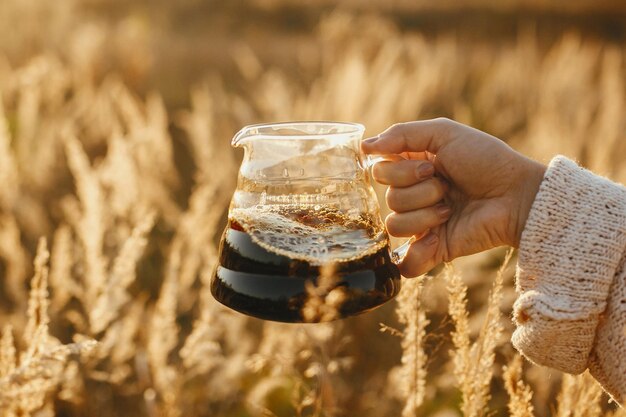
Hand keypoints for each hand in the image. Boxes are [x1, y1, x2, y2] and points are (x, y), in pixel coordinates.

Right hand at [362, 118, 545, 276]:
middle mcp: (414, 196)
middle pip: (387, 198)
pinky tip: (435, 239)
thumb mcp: (445, 133)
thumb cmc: (486, 160)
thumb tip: (365, 147)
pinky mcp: (434, 250)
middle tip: (446, 185)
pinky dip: (414, 256)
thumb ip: (402, 134)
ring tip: (451, 209)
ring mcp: (422, 224)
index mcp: (412, 168)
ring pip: (395, 225)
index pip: (379, 171)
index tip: (428, 165)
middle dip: (418, 190)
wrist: (516, 195)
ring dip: (425, 214)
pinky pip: (405, 262)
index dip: (399, 170)